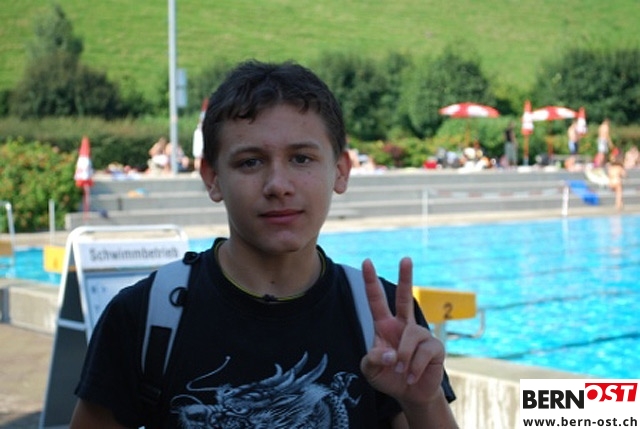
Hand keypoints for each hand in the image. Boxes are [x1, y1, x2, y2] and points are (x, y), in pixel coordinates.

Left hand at [359, 257, 445, 405]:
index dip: (371, 282)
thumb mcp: (371, 370)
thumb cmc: (388, 377)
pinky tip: (412, 376)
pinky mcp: (435, 347)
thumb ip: (372, 360)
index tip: (367, 262)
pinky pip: (423, 353)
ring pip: (411, 336)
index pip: (376, 300)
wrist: (410, 394)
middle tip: (405, 258)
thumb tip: (391, 353)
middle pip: (405, 297)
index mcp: (385, 326)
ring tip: (401, 371)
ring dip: (404, 358)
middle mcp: (403, 326)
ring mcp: (421, 334)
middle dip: (406, 277)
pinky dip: (414, 368)